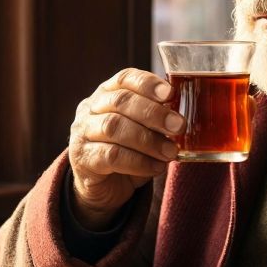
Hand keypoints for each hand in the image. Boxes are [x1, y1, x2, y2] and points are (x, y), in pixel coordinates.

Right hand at [68, 68, 184, 228]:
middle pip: (120, 101)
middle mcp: (91, 109)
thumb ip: (158, 120)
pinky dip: (139, 162)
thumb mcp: (144, 131)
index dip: (147, 83)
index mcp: (108, 94)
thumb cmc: (129, 152)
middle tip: (178, 126)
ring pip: (114, 127)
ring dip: (148, 140)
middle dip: (153, 112)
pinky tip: (156, 167)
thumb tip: (183, 117)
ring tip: (171, 152)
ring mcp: (83, 133)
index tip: (170, 93)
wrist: (104, 187)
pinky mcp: (83, 159)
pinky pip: (111, 156)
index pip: (125, 78)